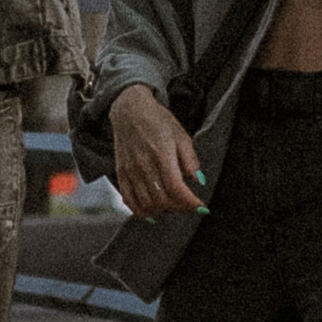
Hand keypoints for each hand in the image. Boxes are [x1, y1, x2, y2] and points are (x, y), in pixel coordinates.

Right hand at [108, 82, 206, 219]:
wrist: (130, 111)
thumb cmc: (158, 121)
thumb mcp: (181, 135)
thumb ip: (191, 160)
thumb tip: (200, 181)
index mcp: (161, 154)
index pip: (175, 188)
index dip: (189, 202)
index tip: (200, 207)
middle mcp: (144, 165)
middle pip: (162, 199)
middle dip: (179, 208)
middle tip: (188, 205)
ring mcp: (130, 171)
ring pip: (147, 204)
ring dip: (163, 211)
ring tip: (173, 205)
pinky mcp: (121, 173)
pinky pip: (129, 200)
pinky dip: (141, 211)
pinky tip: (153, 211)